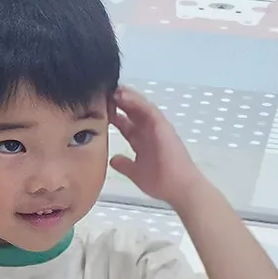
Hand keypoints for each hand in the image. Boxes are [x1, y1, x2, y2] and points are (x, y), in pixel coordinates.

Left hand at [108, 86, 208, 206]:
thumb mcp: (136, 172)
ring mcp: (157, 128)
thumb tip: (113, 159)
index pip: (125, 124)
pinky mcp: (163, 126)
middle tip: (103, 93)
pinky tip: (124, 95)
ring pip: (140, 107)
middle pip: (132, 112)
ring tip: (112, 89)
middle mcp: (150, 132)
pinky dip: (136, 101)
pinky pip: (148, 109)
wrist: (179, 189)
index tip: (98, 108)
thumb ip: (124, 164)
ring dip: (126, 97)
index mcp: (143, 141)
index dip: (112, 115)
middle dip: (117, 102)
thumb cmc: (162, 182)